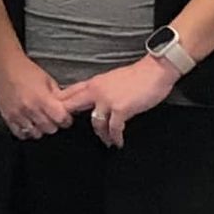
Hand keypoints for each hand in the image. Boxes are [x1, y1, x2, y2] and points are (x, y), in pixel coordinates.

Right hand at [0, 51, 72, 140]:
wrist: (4, 66)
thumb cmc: (25, 70)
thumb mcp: (48, 80)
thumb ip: (58, 96)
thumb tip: (70, 107)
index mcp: (42, 98)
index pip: (61, 119)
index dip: (66, 119)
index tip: (65, 117)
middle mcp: (29, 108)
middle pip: (50, 129)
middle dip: (54, 124)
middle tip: (52, 116)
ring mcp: (17, 114)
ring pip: (36, 134)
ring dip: (40, 128)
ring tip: (39, 119)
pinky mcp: (7, 117)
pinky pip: (21, 134)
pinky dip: (26, 131)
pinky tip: (28, 122)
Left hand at [58, 56, 180, 148]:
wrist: (155, 71)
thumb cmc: (137, 76)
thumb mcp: (111, 79)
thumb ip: (99, 90)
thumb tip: (93, 102)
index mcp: (93, 83)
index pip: (68, 93)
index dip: (59, 105)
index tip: (58, 117)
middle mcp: (96, 90)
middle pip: (71, 106)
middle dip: (66, 120)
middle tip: (70, 132)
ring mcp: (107, 100)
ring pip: (95, 122)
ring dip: (101, 134)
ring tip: (106, 140)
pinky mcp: (121, 109)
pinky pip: (113, 128)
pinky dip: (115, 138)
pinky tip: (118, 142)